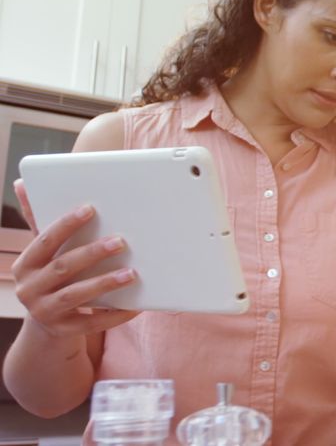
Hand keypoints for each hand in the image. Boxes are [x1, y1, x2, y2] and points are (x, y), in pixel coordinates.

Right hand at [10, 179, 139, 338]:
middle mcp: (30, 289)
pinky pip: (93, 323)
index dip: (66, 224)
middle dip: (92, 253)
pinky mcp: (65, 331)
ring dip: (105, 283)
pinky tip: (136, 305)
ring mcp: (46, 312)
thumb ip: (38, 221)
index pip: (45, 240)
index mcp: (25, 265)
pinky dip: (115, 314)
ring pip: (77, 296)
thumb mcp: (43, 252)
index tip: (90, 208)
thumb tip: (21, 182)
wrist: (47, 322)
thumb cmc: (51, 276)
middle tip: (120, 241)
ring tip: (132, 273)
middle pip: (63, 268)